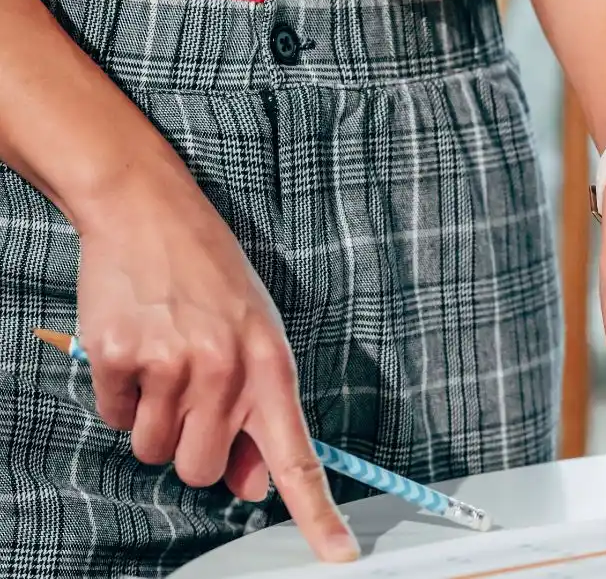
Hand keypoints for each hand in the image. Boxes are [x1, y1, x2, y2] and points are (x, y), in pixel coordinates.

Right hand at [73, 165, 358, 561]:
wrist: (151, 212)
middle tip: (192, 399)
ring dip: (153, 424)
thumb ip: (259, 411)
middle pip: (201, 471)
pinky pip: (114, 418)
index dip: (318, 512)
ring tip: (165, 365)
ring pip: (153, 451)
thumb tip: (252, 485)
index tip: (339, 556)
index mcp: (270, 366)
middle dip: (193, 451)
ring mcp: (170, 363)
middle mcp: (225, 370)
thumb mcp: (257, 337)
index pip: (298, 456)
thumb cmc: (213, 279)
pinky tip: (136, 350)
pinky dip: (121, 397)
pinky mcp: (119, 355)